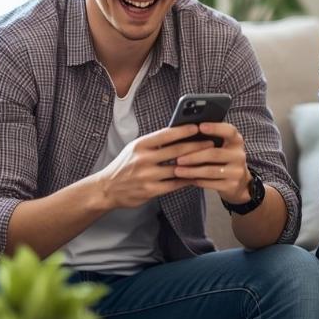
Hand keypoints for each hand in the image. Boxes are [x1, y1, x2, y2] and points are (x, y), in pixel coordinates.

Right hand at [95, 124, 213, 208]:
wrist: (107, 188)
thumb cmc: (124, 166)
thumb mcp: (134, 149)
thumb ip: (153, 143)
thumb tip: (177, 133)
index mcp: (140, 145)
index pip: (165, 134)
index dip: (183, 130)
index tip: (197, 127)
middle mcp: (143, 159)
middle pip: (176, 151)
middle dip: (196, 146)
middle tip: (211, 143)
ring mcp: (147, 176)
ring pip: (178, 169)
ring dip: (195, 164)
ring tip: (208, 160)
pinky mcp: (150, 191)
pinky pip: (174, 185)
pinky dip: (187, 180)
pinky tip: (197, 176)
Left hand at [171, 122, 252, 203]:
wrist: (239, 182)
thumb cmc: (223, 159)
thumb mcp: (222, 146)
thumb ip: (210, 139)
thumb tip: (185, 132)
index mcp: (236, 141)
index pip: (229, 131)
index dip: (215, 128)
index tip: (200, 126)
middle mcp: (239, 155)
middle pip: (214, 154)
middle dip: (194, 156)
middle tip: (178, 158)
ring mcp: (237, 172)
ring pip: (210, 171)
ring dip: (191, 171)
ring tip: (177, 170)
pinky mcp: (232, 185)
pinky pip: (210, 183)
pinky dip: (196, 180)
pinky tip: (186, 179)